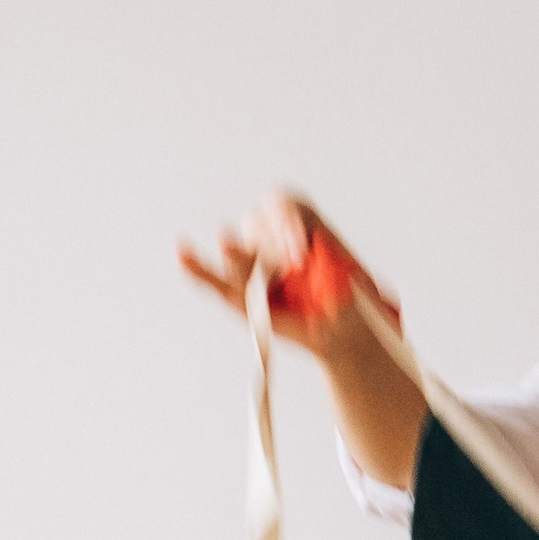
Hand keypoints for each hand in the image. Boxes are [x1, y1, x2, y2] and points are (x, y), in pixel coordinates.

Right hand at [177, 192, 398, 353]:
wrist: (349, 334)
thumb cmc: (354, 302)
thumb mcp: (355, 277)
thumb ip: (333, 265)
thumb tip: (308, 262)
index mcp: (303, 226)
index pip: (285, 204)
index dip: (288, 219)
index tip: (302, 248)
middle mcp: (275, 241)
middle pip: (258, 221)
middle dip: (272, 237)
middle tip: (294, 262)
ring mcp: (256, 267)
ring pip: (240, 250)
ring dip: (241, 254)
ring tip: (245, 257)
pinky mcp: (241, 294)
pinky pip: (214, 278)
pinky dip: (197, 267)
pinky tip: (183, 252)